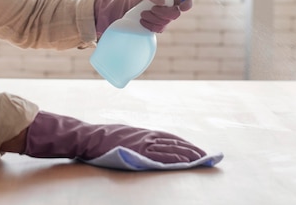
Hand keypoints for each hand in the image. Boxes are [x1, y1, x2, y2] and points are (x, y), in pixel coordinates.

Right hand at [22, 111, 205, 163]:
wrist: (88, 137)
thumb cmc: (103, 137)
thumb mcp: (124, 135)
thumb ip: (137, 140)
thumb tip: (148, 146)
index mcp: (144, 132)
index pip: (170, 138)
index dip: (184, 144)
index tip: (197, 150)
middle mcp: (146, 136)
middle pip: (174, 143)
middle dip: (192, 150)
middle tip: (207, 156)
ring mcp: (142, 143)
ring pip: (170, 148)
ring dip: (187, 154)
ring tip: (201, 160)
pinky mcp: (137, 151)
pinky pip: (159, 155)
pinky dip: (173, 158)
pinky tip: (183, 162)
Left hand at [94, 0, 192, 36]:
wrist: (125, 8)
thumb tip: (162, 1)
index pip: (186, 0)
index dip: (187, 4)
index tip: (181, 7)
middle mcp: (170, 8)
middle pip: (175, 14)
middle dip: (163, 13)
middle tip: (151, 9)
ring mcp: (164, 19)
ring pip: (166, 23)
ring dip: (153, 18)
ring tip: (142, 14)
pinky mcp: (157, 27)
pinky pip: (158, 29)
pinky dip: (149, 25)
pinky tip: (142, 21)